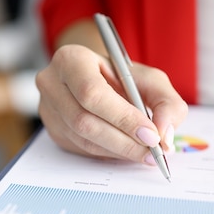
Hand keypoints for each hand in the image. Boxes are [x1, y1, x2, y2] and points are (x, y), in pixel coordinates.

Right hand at [36, 44, 187, 163]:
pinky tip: (126, 150)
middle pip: (84, 121)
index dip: (122, 118)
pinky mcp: (52, 130)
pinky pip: (81, 148)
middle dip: (123, 141)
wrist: (99, 79)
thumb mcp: (151, 79)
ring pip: (83, 139)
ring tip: (145, 154)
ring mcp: (47, 108)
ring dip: (118, 151)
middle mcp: (52, 83)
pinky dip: (108, 153)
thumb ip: (166, 103)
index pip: (92, 93)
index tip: (151, 135)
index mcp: (71, 60)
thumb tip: (163, 136)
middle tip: (152, 151)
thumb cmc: (123, 77)